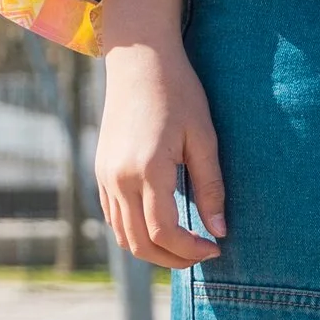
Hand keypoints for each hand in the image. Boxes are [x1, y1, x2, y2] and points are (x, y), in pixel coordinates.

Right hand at [92, 0, 226, 269]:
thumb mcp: (204, 138)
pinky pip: (114, 218)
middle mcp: (119, 178)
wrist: (139, 60)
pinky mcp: (100, 172)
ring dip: (152, 251)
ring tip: (184, 246)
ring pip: (122, 235)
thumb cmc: (178, 93)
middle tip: (202, 255)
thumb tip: (219, 231)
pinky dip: (135, 233)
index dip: (190, 250)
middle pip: (139, 242)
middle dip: (172, 259)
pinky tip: (162, 227)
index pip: (164, 231)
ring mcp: (105, 176)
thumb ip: (211, 187)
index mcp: (147, 169)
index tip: (215, 249)